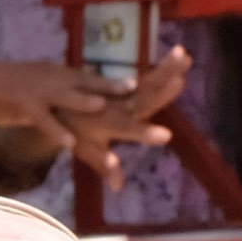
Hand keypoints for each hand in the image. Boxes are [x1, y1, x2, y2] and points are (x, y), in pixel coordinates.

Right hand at [0, 59, 130, 167]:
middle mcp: (56, 81)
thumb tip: (95, 92)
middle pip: (90, 85)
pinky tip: (70, 144)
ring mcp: (41, 93)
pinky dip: (57, 131)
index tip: (137, 84)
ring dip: (85, 101)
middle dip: (113, 89)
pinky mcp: (26, 108)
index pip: (94, 78)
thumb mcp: (46, 80)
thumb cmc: (19, 87)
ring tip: (102, 106)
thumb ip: (70, 86)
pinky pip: (45, 122)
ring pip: (68, 98)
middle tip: (137, 90)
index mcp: (63, 75)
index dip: (115, 81)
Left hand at [62, 49, 192, 185]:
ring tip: (185, 57)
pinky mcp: (127, 81)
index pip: (129, 130)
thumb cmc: (77, 132)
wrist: (56, 103)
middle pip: (142, 99)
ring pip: (147, 81)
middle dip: (160, 91)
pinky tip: (181, 53)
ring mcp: (122, 93)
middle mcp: (117, 106)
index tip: (166, 136)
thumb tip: (118, 187)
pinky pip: (147, 74)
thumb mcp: (88, 150)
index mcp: (110, 124)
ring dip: (166, 69)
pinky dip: (164, 65)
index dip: (144, 134)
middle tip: (180, 81)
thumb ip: (105, 166)